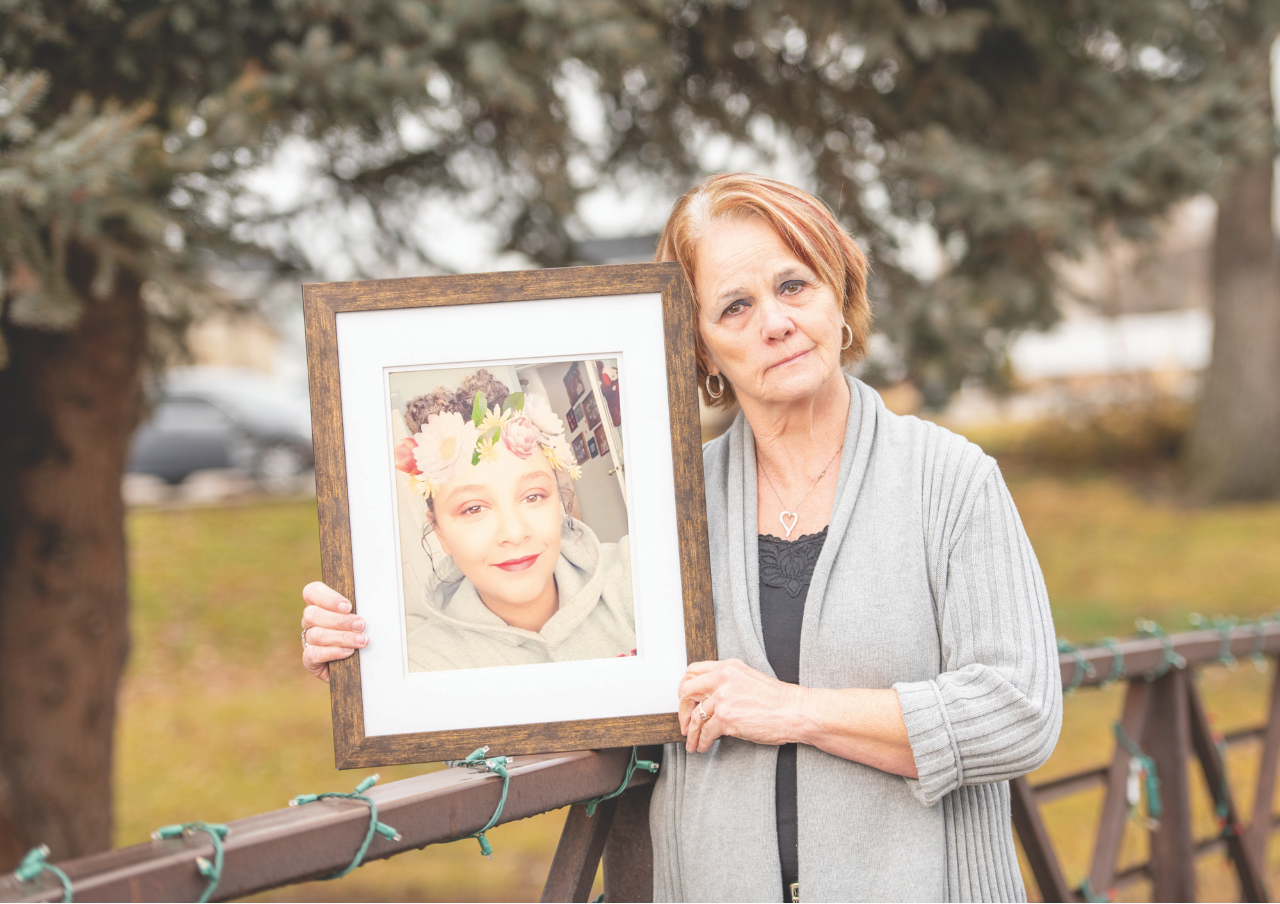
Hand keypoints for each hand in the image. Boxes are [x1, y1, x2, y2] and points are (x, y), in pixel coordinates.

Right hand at [301, 581, 366, 682]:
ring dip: (341, 637)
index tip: (348, 606)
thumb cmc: (360, 633)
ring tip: (361, 641)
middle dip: (339, 620)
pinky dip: (333, 652)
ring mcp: (308, 640)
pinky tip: (348, 652)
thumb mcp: (359, 618)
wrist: (359, 663)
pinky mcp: (309, 659)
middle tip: (360, 625)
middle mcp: (310, 621)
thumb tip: (373, 604)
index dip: (328, 598)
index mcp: (319, 605)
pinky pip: (314, 654)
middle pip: (313, 614)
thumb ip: (359, 609)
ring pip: (316, 635)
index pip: (312, 592)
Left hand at [678, 658, 806, 753]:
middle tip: (684, 724)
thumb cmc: (777, 700)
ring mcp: (723, 698)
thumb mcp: (748, 679)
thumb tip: (709, 699)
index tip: (684, 700)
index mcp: (727, 667)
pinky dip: (702, 742)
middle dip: (682, 711)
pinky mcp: (726, 718)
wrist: (794, 711)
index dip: (684, 687)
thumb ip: (728, 682)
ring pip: (695, 717)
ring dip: (691, 733)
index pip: (693, 671)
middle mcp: (722, 679)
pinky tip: (704, 746)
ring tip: (692, 742)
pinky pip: (706, 733)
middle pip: (687, 692)